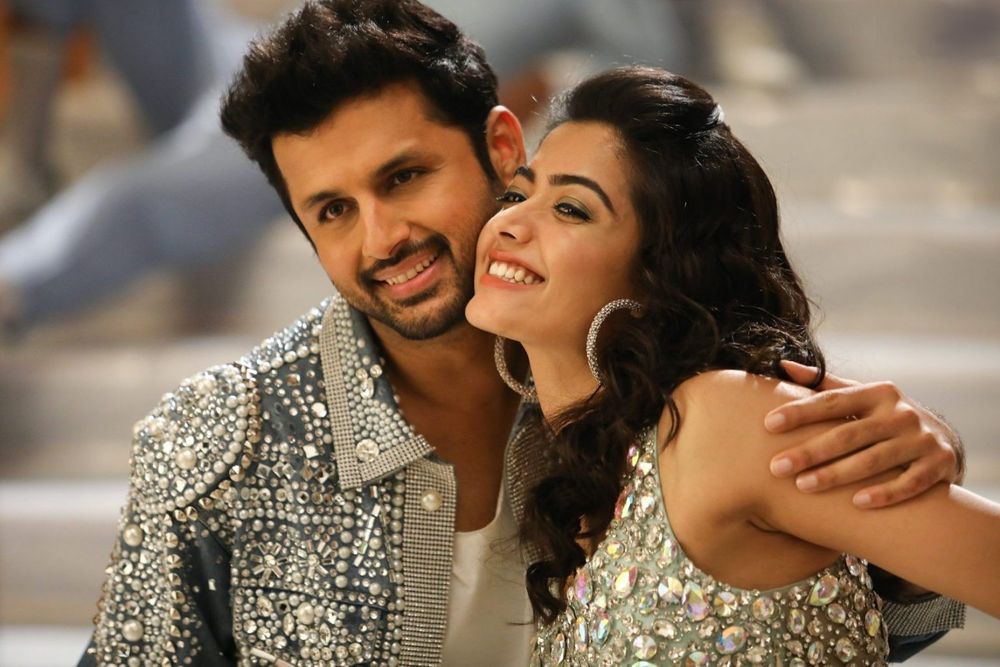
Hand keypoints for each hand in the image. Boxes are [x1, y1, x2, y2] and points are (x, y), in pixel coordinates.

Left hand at [765, 361, 963, 507]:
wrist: (944, 443)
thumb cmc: (885, 419)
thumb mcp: (862, 397)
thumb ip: (824, 385)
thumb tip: (781, 366)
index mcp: (877, 393)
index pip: (832, 401)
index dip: (800, 412)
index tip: (768, 424)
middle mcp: (900, 413)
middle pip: (848, 434)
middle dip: (810, 451)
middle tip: (777, 467)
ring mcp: (921, 439)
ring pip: (875, 459)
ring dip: (837, 474)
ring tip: (803, 486)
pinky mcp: (940, 465)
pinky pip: (910, 482)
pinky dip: (885, 493)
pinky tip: (856, 503)